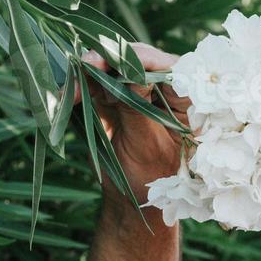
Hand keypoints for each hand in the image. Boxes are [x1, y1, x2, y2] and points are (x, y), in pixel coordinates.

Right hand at [78, 43, 192, 211]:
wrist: (133, 201)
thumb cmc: (152, 180)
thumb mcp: (147, 146)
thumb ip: (138, 110)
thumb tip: (132, 75)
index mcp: (191, 101)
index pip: (172, 69)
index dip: (145, 59)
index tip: (121, 60)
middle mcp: (168, 89)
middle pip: (141, 61)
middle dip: (112, 60)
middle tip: (88, 62)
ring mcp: (140, 90)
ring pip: (115, 68)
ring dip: (91, 72)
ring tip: (73, 85)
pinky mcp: (117, 97)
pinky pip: (99, 83)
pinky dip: (82, 86)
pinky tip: (70, 94)